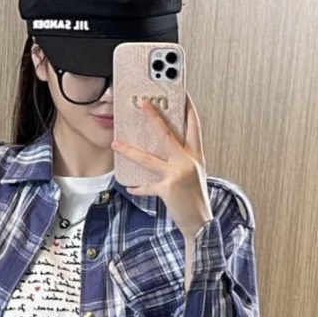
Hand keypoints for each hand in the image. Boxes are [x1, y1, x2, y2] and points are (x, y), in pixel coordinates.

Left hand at [112, 93, 213, 239]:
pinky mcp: (168, 189)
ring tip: (116, 145)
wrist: (201, 224)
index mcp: (196, 156)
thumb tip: (163, 147)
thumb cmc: (195, 199)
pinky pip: (147, 186)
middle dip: (154, 117)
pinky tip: (130, 187)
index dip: (188, 107)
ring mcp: (177, 175)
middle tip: (143, 103)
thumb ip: (182, 158)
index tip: (182, 92)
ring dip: (130, 151)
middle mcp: (188, 162)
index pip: (194, 125)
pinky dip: (138, 188)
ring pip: (149, 159)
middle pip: (167, 134)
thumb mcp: (194, 174)